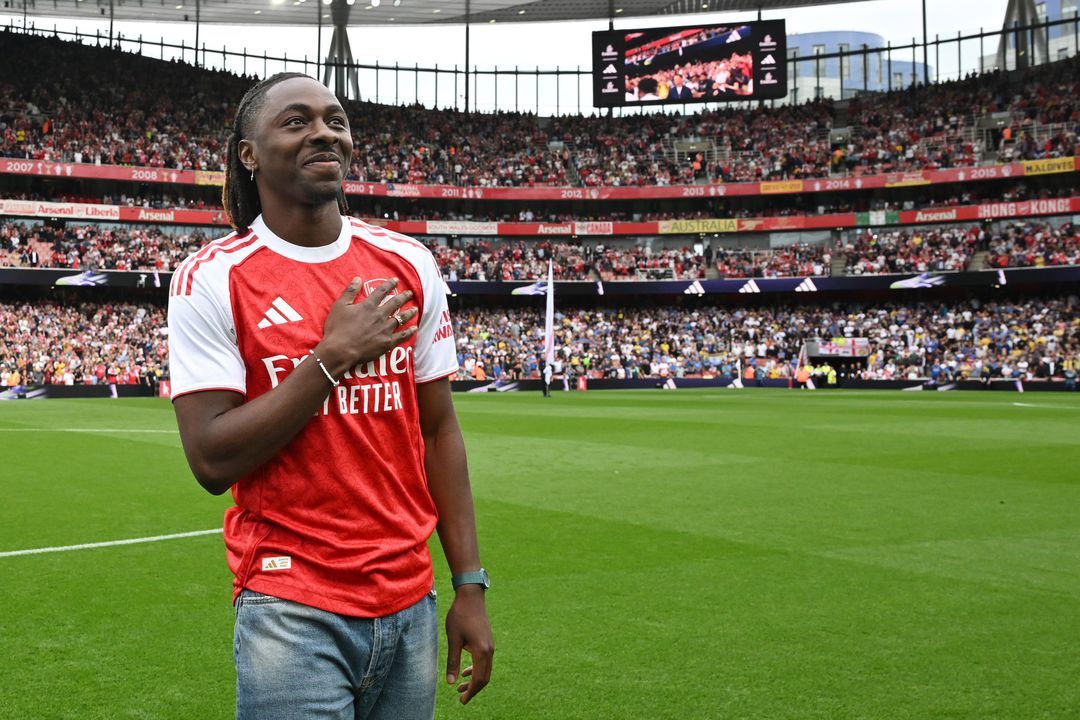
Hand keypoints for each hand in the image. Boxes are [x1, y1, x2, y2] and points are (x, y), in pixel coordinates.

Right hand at [317, 277, 417, 375]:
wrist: (340, 350)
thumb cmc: (337, 328)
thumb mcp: (340, 306)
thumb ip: (350, 291)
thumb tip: (358, 278)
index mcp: (368, 306)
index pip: (381, 291)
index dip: (390, 284)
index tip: (396, 280)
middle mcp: (379, 315)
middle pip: (395, 303)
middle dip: (404, 296)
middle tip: (410, 293)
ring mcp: (385, 329)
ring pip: (401, 318)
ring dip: (409, 312)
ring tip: (415, 309)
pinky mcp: (387, 342)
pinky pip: (402, 336)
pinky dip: (409, 331)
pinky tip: (415, 328)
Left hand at [445, 587, 493, 704]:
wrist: (471, 596)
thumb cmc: (460, 616)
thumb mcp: (453, 639)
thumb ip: (453, 662)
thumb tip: (451, 683)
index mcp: (481, 652)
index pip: (478, 679)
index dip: (471, 692)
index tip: (461, 700)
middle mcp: (489, 650)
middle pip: (484, 677)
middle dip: (473, 689)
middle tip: (461, 697)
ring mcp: (490, 645)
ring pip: (485, 669)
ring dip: (474, 679)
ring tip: (460, 687)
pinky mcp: (488, 641)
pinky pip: (485, 661)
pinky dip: (476, 669)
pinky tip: (466, 671)